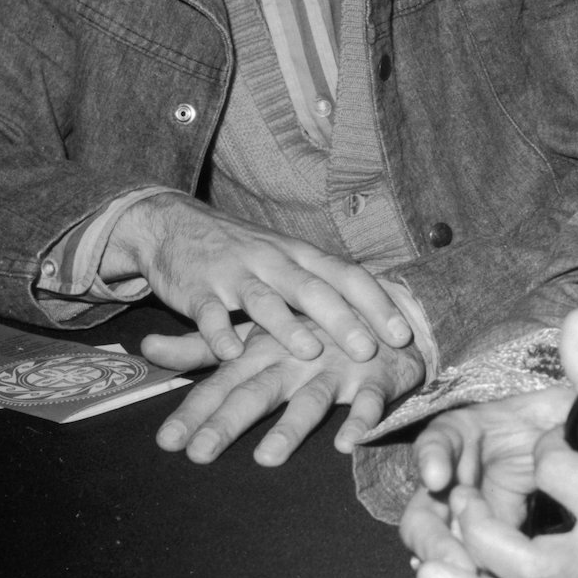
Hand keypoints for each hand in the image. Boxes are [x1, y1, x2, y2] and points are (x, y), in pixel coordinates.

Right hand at [104, 193, 413, 364]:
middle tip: (370, 350)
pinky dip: (218, 332)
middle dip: (344, 320)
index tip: (404, 334)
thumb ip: (323, 283)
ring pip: (265, 300)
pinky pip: (209, 312)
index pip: (347, 275)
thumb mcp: (286, 259)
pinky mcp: (197, 288)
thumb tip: (376, 311)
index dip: (377, 304)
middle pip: (313, 289)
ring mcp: (234, 273)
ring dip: (288, 327)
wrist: (172, 223)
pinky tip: (230, 353)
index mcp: (300, 255)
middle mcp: (272, 261)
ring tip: (312, 352)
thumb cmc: (243, 252)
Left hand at [142, 320, 425, 464]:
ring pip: (311, 399)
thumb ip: (201, 348)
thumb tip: (145, 346)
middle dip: (228, 422)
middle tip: (200, 454)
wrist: (382, 308)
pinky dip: (361, 421)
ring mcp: (336, 368)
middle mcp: (293, 360)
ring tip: (267, 459)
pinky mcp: (376, 376)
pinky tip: (347, 444)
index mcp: (261, 352)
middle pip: (257, 393)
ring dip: (290, 428)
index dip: (194, 412)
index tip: (166, 443)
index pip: (220, 385)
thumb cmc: (308, 329)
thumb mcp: (252, 336)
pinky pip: (370, 402)